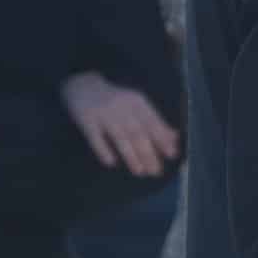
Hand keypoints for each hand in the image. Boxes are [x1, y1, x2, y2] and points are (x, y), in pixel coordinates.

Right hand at [61, 71, 181, 176]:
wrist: (82, 86)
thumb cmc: (116, 100)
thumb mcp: (137, 105)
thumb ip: (155, 121)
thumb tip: (175, 138)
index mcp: (137, 102)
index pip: (153, 122)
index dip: (163, 139)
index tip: (172, 155)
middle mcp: (122, 107)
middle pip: (138, 132)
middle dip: (149, 153)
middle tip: (156, 171)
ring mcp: (103, 113)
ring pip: (120, 137)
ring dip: (131, 155)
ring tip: (140, 172)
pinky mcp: (86, 120)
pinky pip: (95, 137)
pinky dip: (103, 150)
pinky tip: (111, 163)